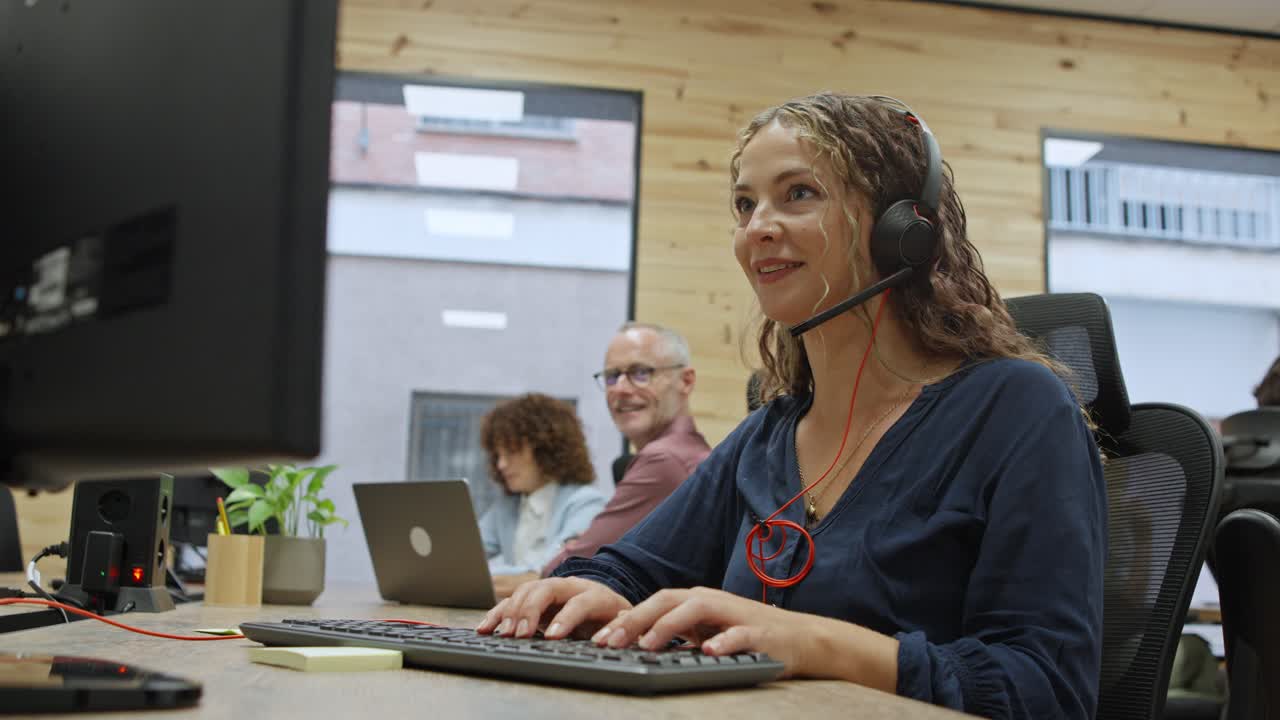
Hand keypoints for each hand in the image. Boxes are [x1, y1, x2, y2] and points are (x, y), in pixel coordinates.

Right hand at [475, 577, 631, 640]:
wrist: (605, 601)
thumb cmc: (613, 617)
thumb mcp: (623, 623)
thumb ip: (620, 629)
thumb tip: (613, 639)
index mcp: (595, 594)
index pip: (579, 603)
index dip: (565, 619)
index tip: (552, 637)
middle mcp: (569, 586)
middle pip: (546, 590)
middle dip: (530, 611)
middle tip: (520, 634)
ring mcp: (549, 589)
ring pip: (526, 591)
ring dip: (512, 612)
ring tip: (505, 633)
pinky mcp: (534, 598)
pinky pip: (512, 600)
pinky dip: (498, 613)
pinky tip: (486, 627)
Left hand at [589, 587, 821, 677]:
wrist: (799, 638)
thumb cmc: (746, 635)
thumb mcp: (705, 632)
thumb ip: (675, 632)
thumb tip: (634, 638)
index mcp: (695, 601)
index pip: (654, 604)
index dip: (625, 618)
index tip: (599, 639)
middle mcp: (710, 601)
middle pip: (667, 600)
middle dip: (636, 619)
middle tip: (611, 641)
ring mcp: (733, 614)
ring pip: (696, 610)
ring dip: (669, 626)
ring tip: (648, 645)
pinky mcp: (757, 633)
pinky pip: (738, 634)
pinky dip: (722, 641)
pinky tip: (708, 651)